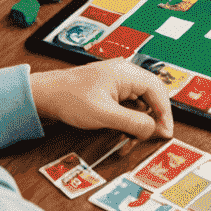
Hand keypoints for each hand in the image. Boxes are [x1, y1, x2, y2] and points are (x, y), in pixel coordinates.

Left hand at [27, 59, 173, 140]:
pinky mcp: (110, 88)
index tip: (166, 132)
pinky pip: (128, 103)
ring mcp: (118, 79)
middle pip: (151, 96)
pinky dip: (128, 118)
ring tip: (129, 138)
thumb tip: (153, 129)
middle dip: (150, 119)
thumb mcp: (104, 115)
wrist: (45, 95)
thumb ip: (132, 122)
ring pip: (140, 101)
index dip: (165, 113)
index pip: (158, 90)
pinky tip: (121, 131)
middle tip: (148, 137)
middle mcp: (125, 72)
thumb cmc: (70, 99)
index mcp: (127, 72)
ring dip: (137, 121)